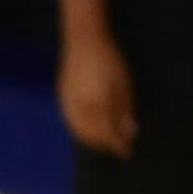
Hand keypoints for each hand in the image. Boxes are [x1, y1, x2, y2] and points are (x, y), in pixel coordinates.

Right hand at [58, 32, 137, 156]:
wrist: (83, 41)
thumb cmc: (110, 60)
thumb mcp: (124, 84)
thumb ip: (125, 109)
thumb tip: (130, 132)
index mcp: (97, 104)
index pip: (108, 134)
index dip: (119, 145)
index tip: (128, 152)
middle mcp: (80, 109)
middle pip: (92, 137)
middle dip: (106, 145)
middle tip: (119, 147)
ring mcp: (68, 105)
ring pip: (79, 132)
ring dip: (93, 140)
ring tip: (106, 140)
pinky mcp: (62, 100)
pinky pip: (72, 123)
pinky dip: (83, 131)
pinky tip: (92, 129)